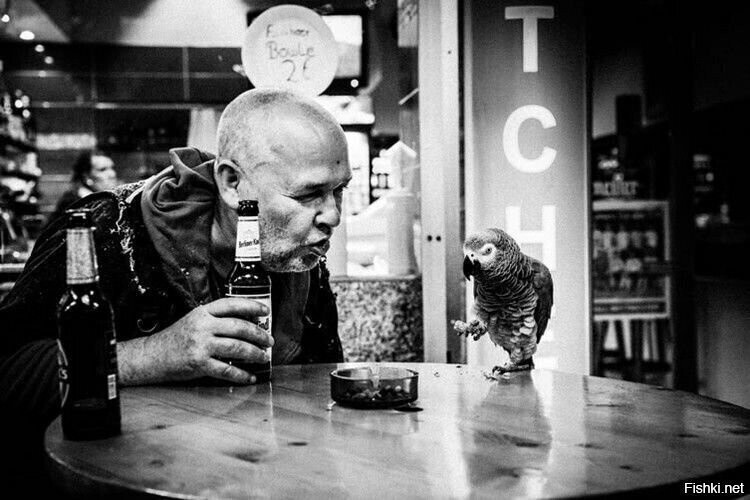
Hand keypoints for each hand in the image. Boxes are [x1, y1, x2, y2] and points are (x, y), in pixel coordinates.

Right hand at [117, 297, 272, 384]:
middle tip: (269, 341)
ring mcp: (200, 345)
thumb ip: (214, 320)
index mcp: (202, 313)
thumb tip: (245, 325)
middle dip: (259, 334)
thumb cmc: (176, 339)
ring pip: (236, 347)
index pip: (231, 304)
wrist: (152, 357)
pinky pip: (226, 369)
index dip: (251, 306)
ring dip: (255, 353)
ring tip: (263, 357)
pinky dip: (241, 374)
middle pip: (239, 327)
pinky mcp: (199, 364)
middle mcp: (202, 326)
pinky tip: (250, 377)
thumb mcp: (193, 321)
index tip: (266, 311)